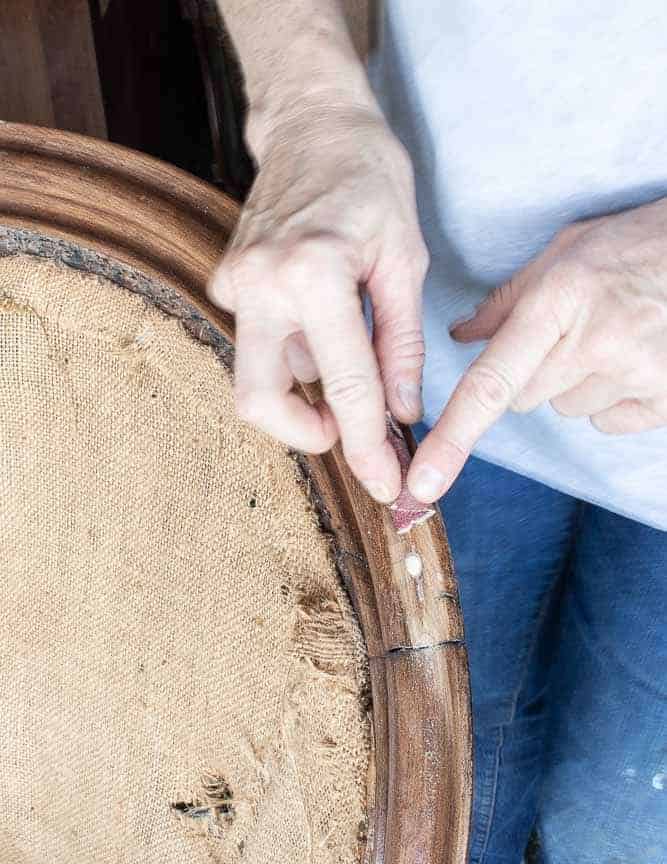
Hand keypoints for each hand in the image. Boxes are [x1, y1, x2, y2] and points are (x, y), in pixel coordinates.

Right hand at [208, 102, 428, 503]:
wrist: (311, 125)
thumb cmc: (369, 179)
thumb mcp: (404, 261)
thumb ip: (400, 346)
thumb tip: (400, 415)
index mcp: (312, 274)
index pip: (343, 388)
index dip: (367, 447)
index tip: (385, 485)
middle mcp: (258, 285)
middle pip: (262, 403)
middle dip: (308, 434)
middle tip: (353, 432)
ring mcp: (234, 286)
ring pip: (258, 381)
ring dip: (306, 395)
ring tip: (352, 363)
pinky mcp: (227, 286)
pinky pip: (261, 348)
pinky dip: (298, 359)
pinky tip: (328, 330)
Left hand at [408, 198, 666, 502]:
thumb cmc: (639, 244)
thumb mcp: (568, 250)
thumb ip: (510, 298)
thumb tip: (461, 335)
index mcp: (560, 298)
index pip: (491, 382)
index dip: (452, 438)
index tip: (425, 482)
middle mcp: (596, 342)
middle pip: (520, 400)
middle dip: (528, 374)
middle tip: (569, 332)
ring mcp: (636, 375)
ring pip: (565, 410)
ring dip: (574, 385)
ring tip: (611, 337)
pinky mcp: (665, 399)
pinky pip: (606, 422)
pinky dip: (612, 400)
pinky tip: (634, 356)